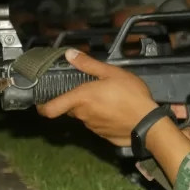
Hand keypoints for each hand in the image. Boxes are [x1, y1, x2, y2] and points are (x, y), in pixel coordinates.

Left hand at [36, 49, 157, 146]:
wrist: (148, 124)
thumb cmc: (130, 96)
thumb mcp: (112, 73)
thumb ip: (88, 64)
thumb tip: (69, 54)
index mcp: (80, 99)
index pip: (49, 109)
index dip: (41, 106)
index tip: (42, 100)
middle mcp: (82, 115)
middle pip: (69, 108)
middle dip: (75, 99)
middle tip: (89, 88)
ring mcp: (92, 127)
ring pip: (84, 115)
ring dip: (90, 108)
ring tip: (107, 98)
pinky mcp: (103, 135)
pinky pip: (96, 123)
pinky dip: (101, 117)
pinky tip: (115, 109)